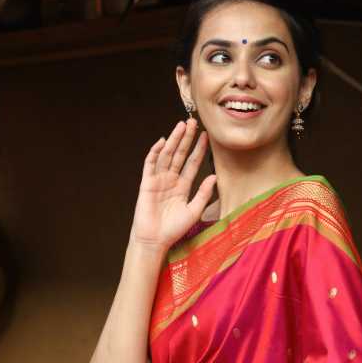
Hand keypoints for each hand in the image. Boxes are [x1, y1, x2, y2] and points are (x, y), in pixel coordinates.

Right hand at [130, 119, 217, 250]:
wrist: (156, 240)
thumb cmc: (174, 229)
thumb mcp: (194, 211)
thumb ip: (204, 194)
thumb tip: (214, 177)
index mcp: (183, 186)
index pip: (192, 163)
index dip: (199, 149)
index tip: (206, 136)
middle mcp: (171, 180)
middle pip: (180, 154)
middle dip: (186, 138)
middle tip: (193, 122)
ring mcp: (158, 180)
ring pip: (166, 155)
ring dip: (174, 140)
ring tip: (181, 126)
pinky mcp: (147, 183)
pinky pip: (150, 164)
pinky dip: (155, 152)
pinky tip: (162, 142)